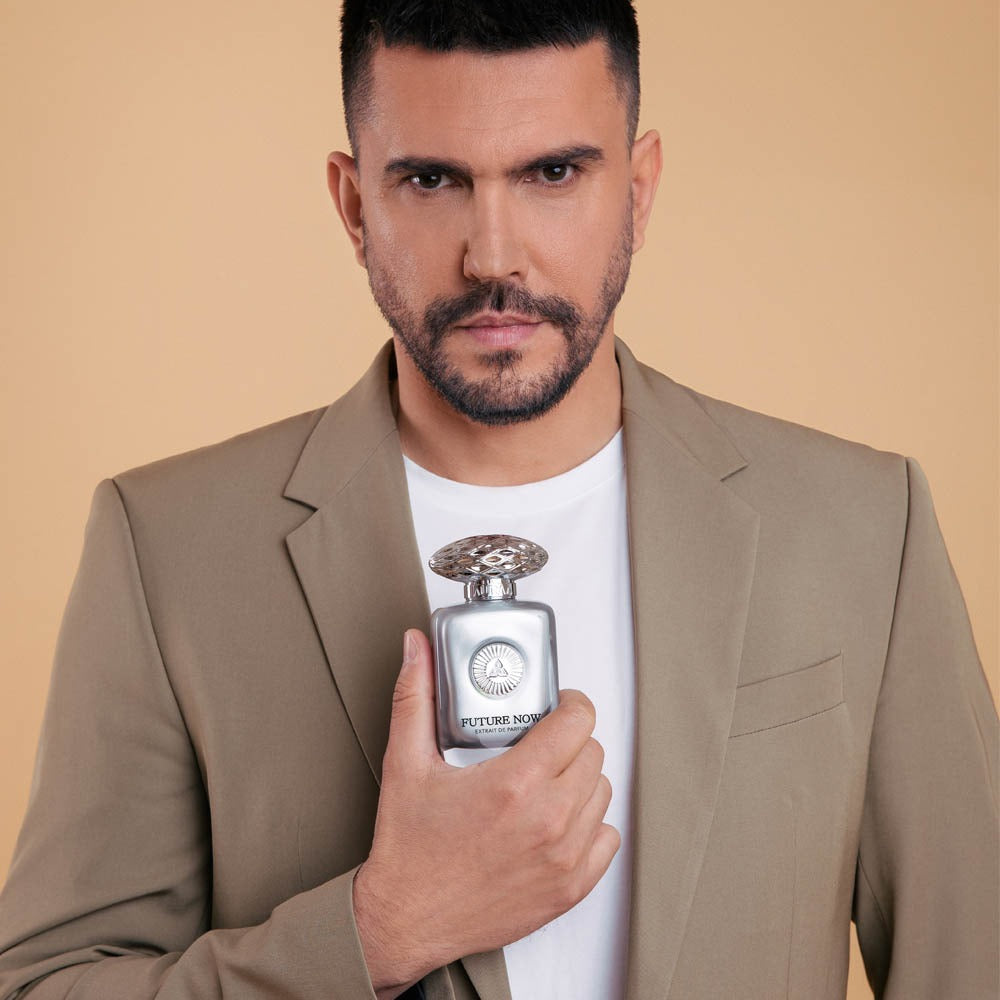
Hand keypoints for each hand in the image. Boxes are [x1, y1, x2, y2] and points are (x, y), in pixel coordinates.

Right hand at [352, 628, 618, 997]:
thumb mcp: (406, 763)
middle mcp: (548, 820)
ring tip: (547, 780)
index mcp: (515, 783)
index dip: (570, 704)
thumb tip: (416, 649)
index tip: (557, 706)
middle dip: (570, 740)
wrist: (405, 921)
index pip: (579, 721)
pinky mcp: (569, 889)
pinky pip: (607, 839)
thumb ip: (414, 696)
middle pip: (593, 753)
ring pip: (603, 793)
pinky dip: (590, 825)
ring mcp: (563, 857)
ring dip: (580, 779)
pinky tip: (557, 820)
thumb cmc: (408, 849)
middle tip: (542, 743)